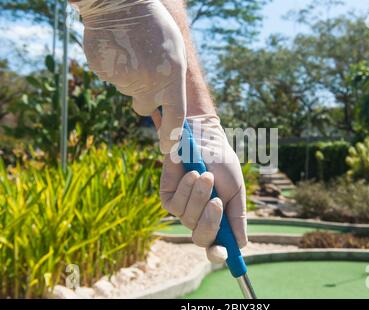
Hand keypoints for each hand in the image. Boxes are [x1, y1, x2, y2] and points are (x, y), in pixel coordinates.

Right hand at [78, 0, 186, 153]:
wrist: (121, 3)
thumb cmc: (154, 26)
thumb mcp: (175, 51)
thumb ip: (172, 80)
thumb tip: (165, 107)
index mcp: (171, 76)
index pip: (175, 116)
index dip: (171, 136)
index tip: (166, 148)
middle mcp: (149, 81)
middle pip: (142, 107)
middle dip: (142, 97)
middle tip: (143, 70)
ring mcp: (124, 78)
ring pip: (126, 90)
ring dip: (129, 77)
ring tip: (131, 51)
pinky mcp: (104, 72)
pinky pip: (111, 79)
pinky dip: (115, 69)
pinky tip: (118, 50)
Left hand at [160, 115, 247, 262]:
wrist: (204, 141)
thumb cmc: (222, 165)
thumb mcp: (235, 191)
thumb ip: (237, 217)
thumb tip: (241, 245)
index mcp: (218, 220)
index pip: (216, 246)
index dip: (219, 253)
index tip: (223, 253)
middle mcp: (200, 219)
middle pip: (202, 238)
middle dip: (210, 221)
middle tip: (217, 201)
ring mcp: (183, 210)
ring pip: (189, 219)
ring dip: (199, 197)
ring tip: (206, 175)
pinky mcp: (168, 199)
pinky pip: (176, 206)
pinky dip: (186, 189)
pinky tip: (192, 173)